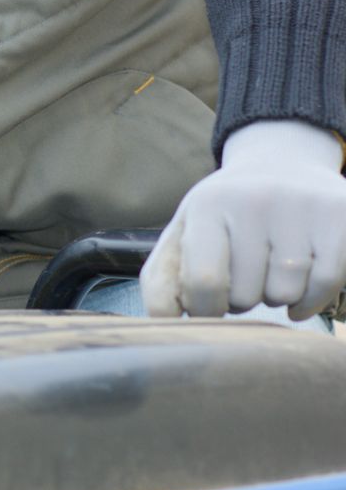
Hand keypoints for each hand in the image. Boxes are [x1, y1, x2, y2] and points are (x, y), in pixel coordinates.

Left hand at [140, 119, 345, 320]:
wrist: (281, 164)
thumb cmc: (226, 215)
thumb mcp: (185, 233)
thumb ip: (162, 281)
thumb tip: (161, 324)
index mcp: (208, 204)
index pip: (202, 281)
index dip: (204, 309)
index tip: (208, 306)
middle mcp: (255, 199)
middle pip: (245, 295)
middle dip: (240, 298)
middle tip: (245, 273)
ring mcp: (301, 206)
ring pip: (284, 295)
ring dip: (275, 298)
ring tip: (270, 271)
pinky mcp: (339, 215)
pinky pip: (324, 285)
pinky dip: (310, 300)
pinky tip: (300, 285)